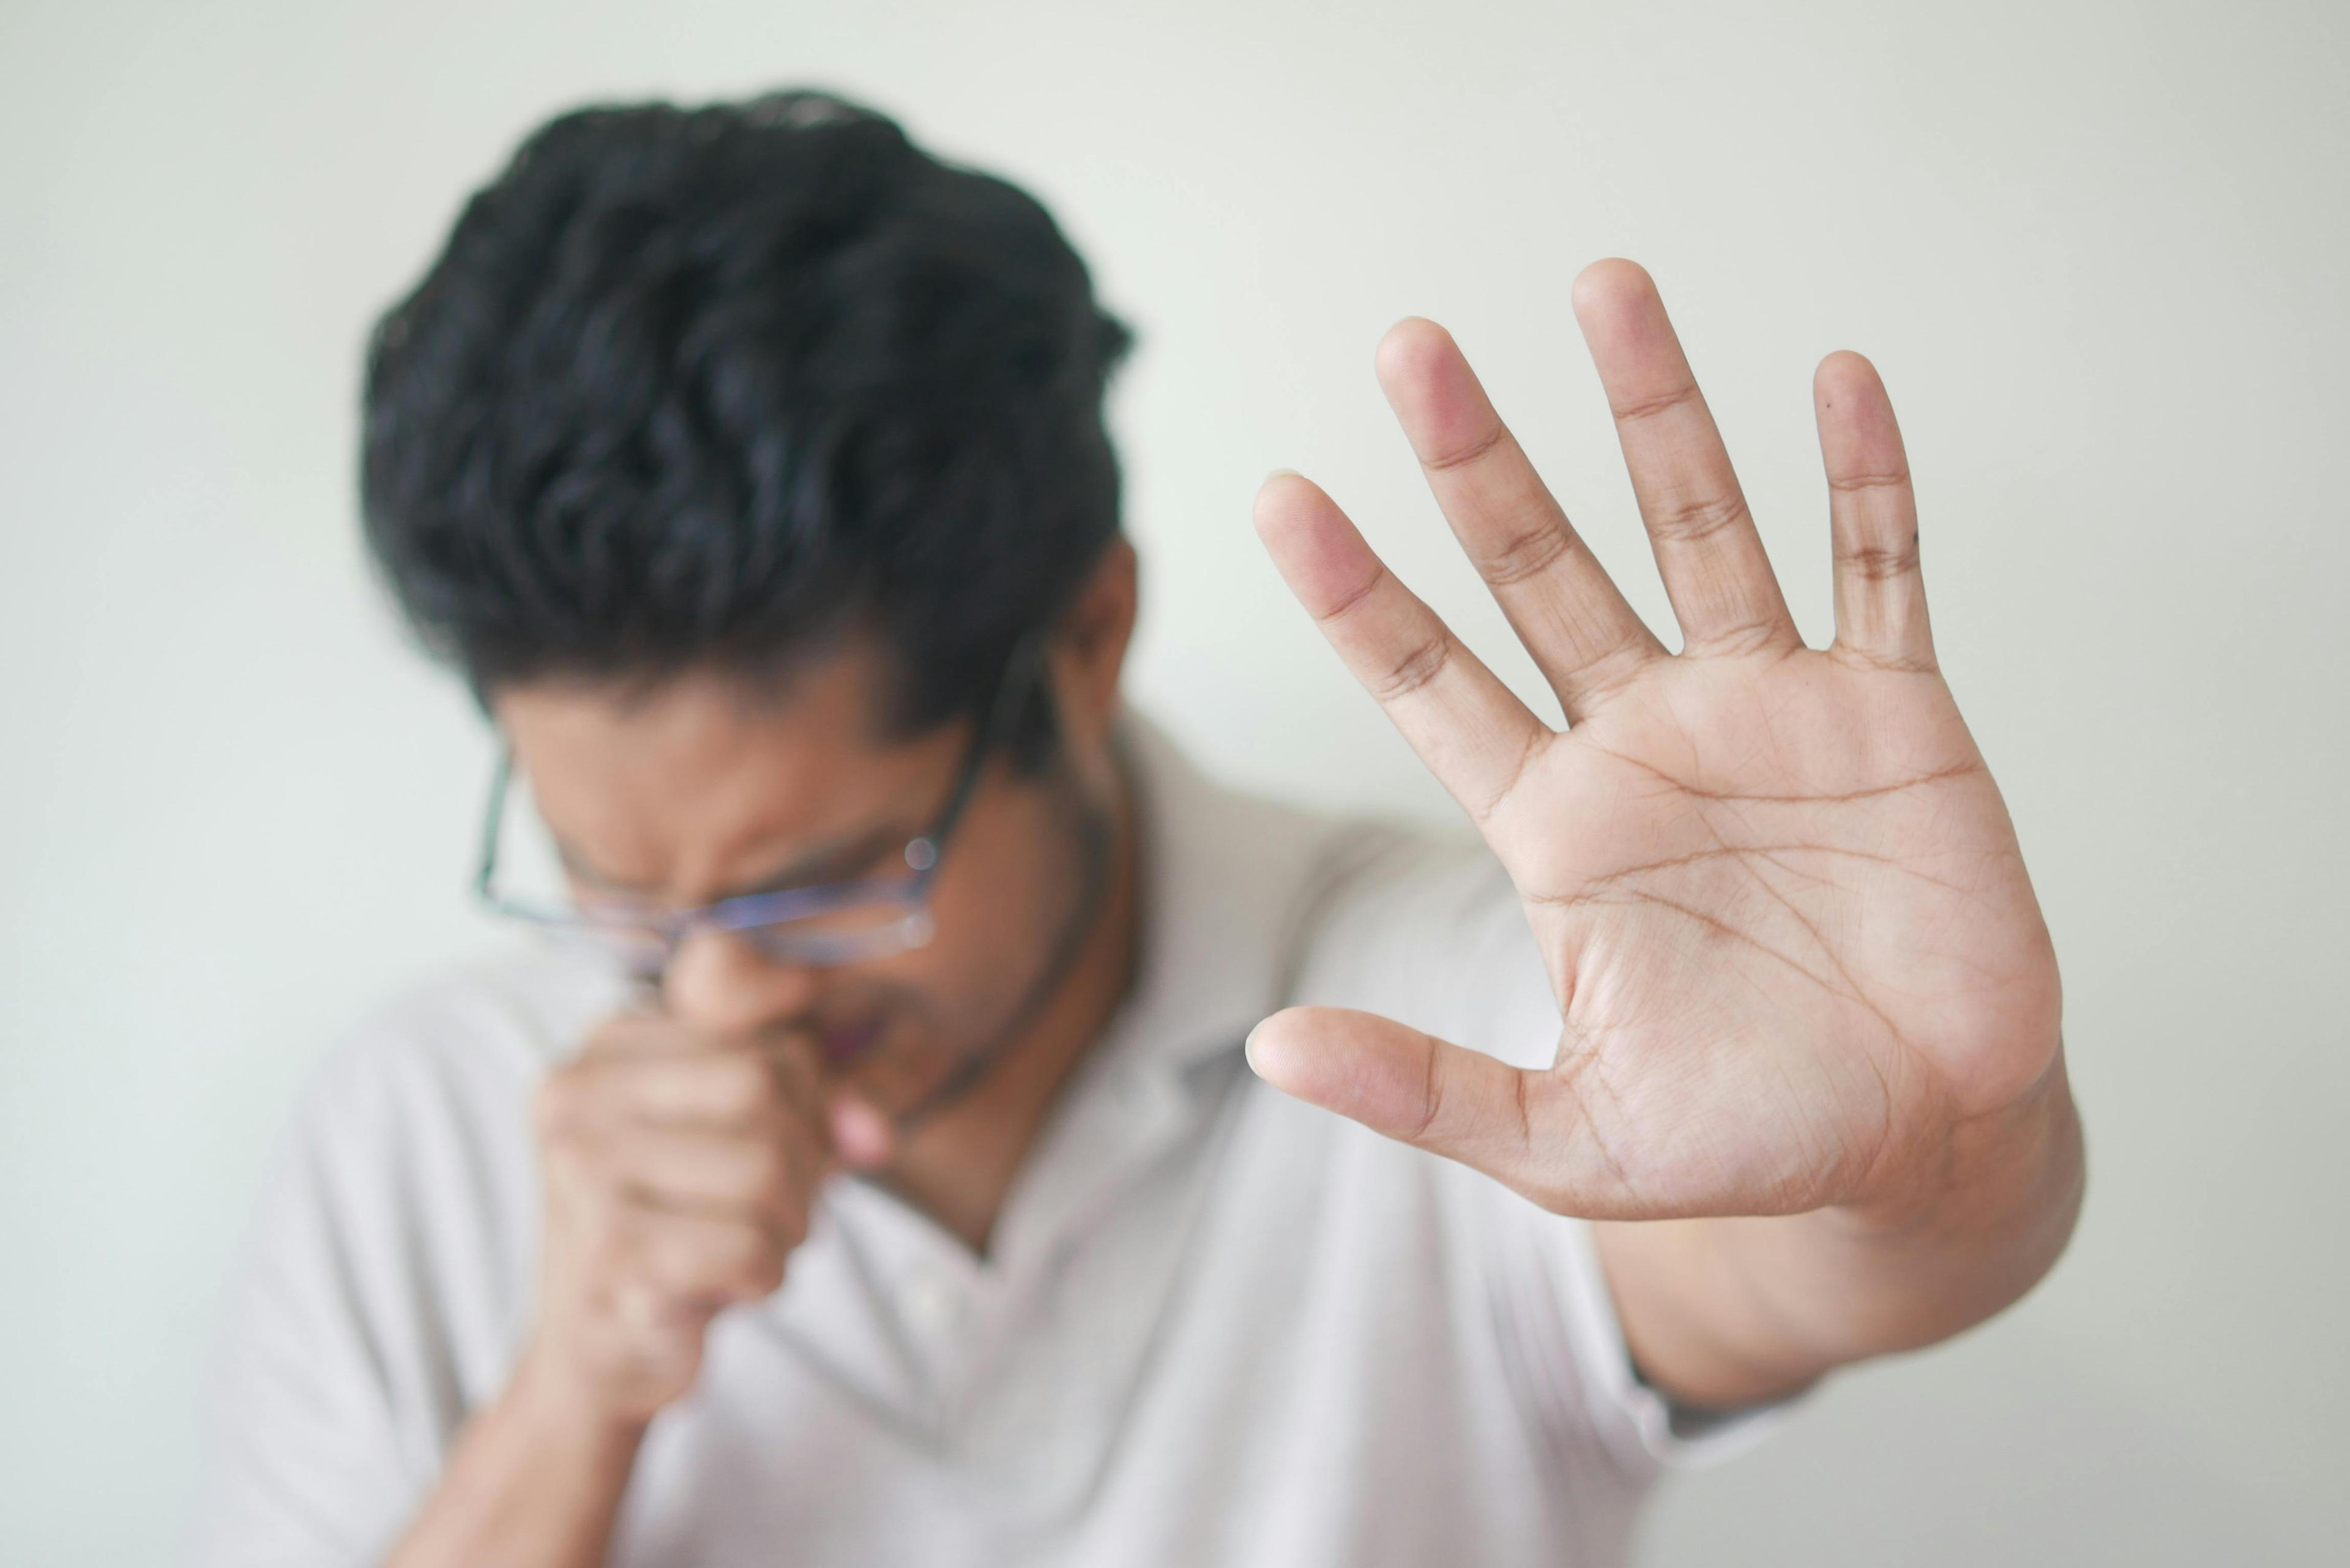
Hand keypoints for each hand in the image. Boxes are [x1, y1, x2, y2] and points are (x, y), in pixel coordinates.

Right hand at [520, 1012, 885, 1425]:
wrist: (598, 1354)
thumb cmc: (679, 1232)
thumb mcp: (749, 1144)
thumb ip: (823, 1112)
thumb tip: (876, 1134)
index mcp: (609, 1047)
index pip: (770, 1048)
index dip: (813, 1112)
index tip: (793, 1158)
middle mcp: (580, 1096)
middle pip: (763, 1091)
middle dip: (803, 1166)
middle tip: (780, 1214)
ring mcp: (584, 1171)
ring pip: (762, 1167)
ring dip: (789, 1227)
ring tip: (753, 1248)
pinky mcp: (607, 1251)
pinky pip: (747, 1246)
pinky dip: (765, 1275)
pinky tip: (730, 1286)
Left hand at [1249, 260, 2062, 1226]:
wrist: (1919, 1145)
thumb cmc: (1742, 1141)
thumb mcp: (1565, 1138)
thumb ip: (1422, 1086)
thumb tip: (1265, 1050)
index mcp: (1557, 823)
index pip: (1429, 680)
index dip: (1357, 592)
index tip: (1279, 495)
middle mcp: (1646, 738)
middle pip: (1541, 567)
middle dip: (1478, 460)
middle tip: (1408, 347)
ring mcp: (1770, 712)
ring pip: (1699, 527)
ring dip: (1656, 411)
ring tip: (1604, 286)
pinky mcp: (1895, 715)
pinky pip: (1880, 569)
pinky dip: (1865, 480)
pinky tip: (1837, 379)